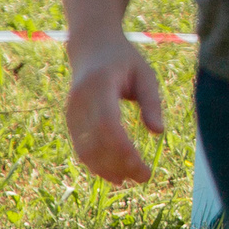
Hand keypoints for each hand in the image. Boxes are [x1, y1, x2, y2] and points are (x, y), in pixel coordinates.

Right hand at [65, 35, 165, 184]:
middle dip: (119, 164)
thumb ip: (152, 101)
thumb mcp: (145, 74)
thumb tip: (158, 132)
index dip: (123, 150)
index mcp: (99, 86)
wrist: (91, 47)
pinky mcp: (70, 119)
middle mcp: (80, 101)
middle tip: (144, 178)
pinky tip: (111, 173)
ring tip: (128, 180)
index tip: (143, 166)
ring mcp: (71, 111)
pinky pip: (80, 146)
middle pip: (96, 142)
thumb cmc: (124, 60)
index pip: (108, 125)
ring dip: (105, 168)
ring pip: (84, 148)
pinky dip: (94, 162)